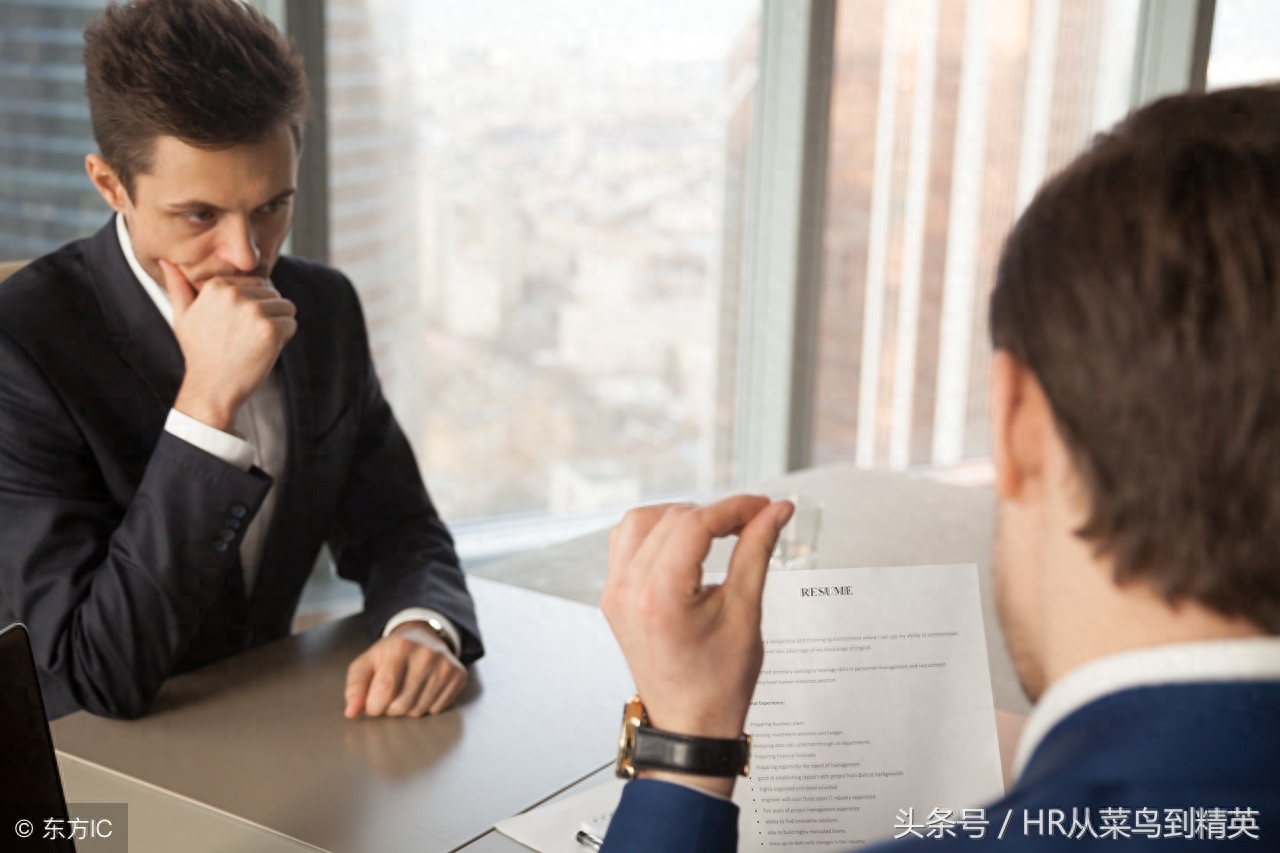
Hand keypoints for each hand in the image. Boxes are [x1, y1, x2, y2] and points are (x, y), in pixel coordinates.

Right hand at [160, 259, 297, 431]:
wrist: (211, 387)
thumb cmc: (200, 353)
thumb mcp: (183, 317)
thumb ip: (178, 286)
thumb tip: (166, 261)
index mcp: (217, 286)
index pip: (256, 282)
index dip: (253, 305)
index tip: (236, 326)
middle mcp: (235, 294)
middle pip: (273, 293)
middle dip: (267, 313)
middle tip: (246, 337)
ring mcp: (254, 311)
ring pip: (285, 307)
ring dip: (278, 324)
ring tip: (254, 343)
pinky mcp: (271, 329)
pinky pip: (291, 323)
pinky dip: (284, 338)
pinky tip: (263, 350)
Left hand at [344, 622, 467, 718]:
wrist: (424, 636)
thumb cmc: (391, 653)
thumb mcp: (367, 662)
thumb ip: (355, 687)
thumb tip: (351, 712)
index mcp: (399, 647)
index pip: (382, 693)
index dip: (373, 706)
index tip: (373, 701)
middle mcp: (426, 654)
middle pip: (401, 706)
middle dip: (390, 708)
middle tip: (391, 692)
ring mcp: (444, 665)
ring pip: (418, 711)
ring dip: (408, 708)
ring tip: (407, 690)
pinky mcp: (458, 676)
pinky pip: (436, 710)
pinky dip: (426, 706)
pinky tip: (424, 690)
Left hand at [601, 496, 792, 795]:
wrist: (690, 725)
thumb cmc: (718, 684)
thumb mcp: (746, 612)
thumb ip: (757, 551)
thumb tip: (775, 512)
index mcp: (660, 596)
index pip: (695, 524)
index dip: (734, 508)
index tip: (764, 507)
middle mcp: (628, 590)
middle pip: (670, 518)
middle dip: (714, 514)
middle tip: (751, 523)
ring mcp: (615, 593)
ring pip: (640, 522)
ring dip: (680, 518)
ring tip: (716, 533)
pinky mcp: (614, 597)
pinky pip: (625, 543)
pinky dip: (654, 534)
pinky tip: (683, 547)